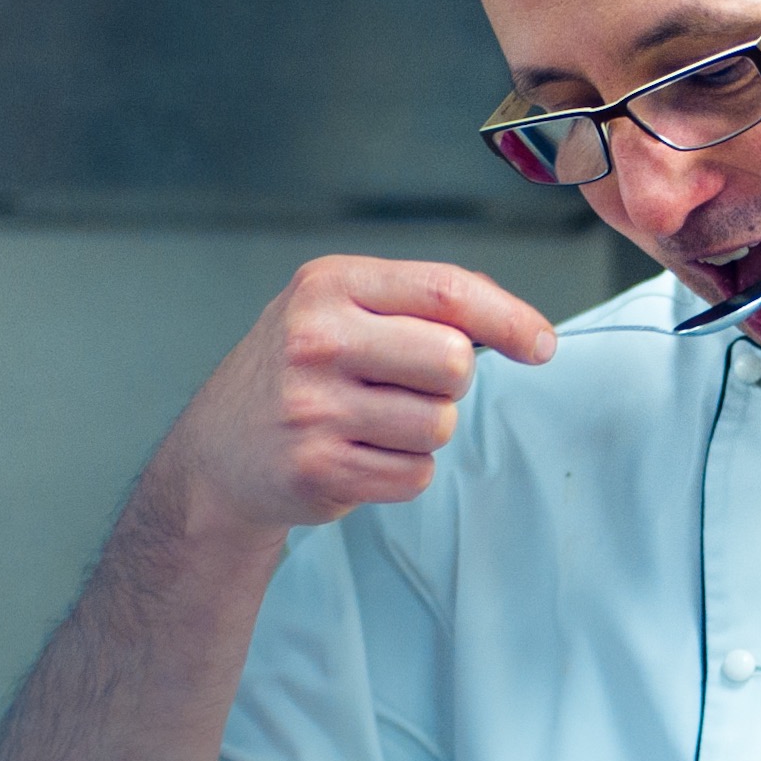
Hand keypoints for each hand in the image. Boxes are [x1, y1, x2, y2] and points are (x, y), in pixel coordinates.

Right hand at [159, 259, 556, 538]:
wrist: (220, 451)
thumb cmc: (298, 371)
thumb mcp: (340, 307)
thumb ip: (420, 301)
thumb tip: (512, 319)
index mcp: (330, 285)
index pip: (445, 291)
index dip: (508, 318)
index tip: (540, 344)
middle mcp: (316, 340)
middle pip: (454, 362)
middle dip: (450, 383)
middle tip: (407, 386)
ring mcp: (313, 408)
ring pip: (439, 425)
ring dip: (424, 432)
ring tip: (373, 422)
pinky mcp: (317, 469)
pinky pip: (415, 474)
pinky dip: (403, 471)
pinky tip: (360, 455)